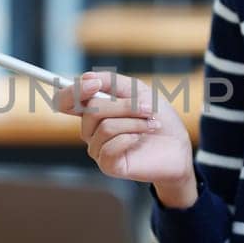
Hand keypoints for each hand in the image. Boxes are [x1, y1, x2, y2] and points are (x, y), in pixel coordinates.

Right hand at [56, 70, 197, 206]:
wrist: (178, 145)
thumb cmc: (156, 117)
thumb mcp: (137, 91)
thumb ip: (111, 82)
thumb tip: (86, 77)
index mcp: (93, 111)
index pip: (65, 101)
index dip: (73, 91)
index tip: (93, 83)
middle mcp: (91, 130)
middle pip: (90, 110)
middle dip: (123, 105)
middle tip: (148, 108)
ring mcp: (98, 148)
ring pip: (105, 127)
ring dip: (134, 122)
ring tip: (152, 124)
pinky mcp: (108, 165)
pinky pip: (109, 147)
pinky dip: (130, 137)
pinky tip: (141, 139)